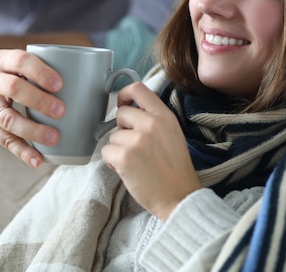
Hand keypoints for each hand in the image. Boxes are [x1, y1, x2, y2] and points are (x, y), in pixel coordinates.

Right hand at [0, 49, 64, 167]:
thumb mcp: (6, 61)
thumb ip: (33, 67)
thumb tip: (81, 77)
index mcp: (0, 61)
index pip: (20, 62)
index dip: (40, 72)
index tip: (59, 83)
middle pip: (14, 89)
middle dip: (39, 100)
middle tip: (61, 110)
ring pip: (8, 119)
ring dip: (33, 130)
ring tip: (54, 137)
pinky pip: (4, 141)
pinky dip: (22, 152)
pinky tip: (38, 160)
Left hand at [101, 82, 201, 220]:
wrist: (179, 197)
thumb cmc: (175, 169)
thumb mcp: (172, 134)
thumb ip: (154, 119)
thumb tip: (131, 111)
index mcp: (164, 116)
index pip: (138, 88)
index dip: (124, 94)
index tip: (122, 104)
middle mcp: (151, 123)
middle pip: (121, 113)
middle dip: (123, 130)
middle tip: (135, 147)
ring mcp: (137, 139)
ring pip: (113, 136)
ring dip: (119, 149)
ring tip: (136, 163)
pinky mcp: (124, 156)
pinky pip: (107, 151)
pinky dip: (113, 162)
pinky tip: (128, 171)